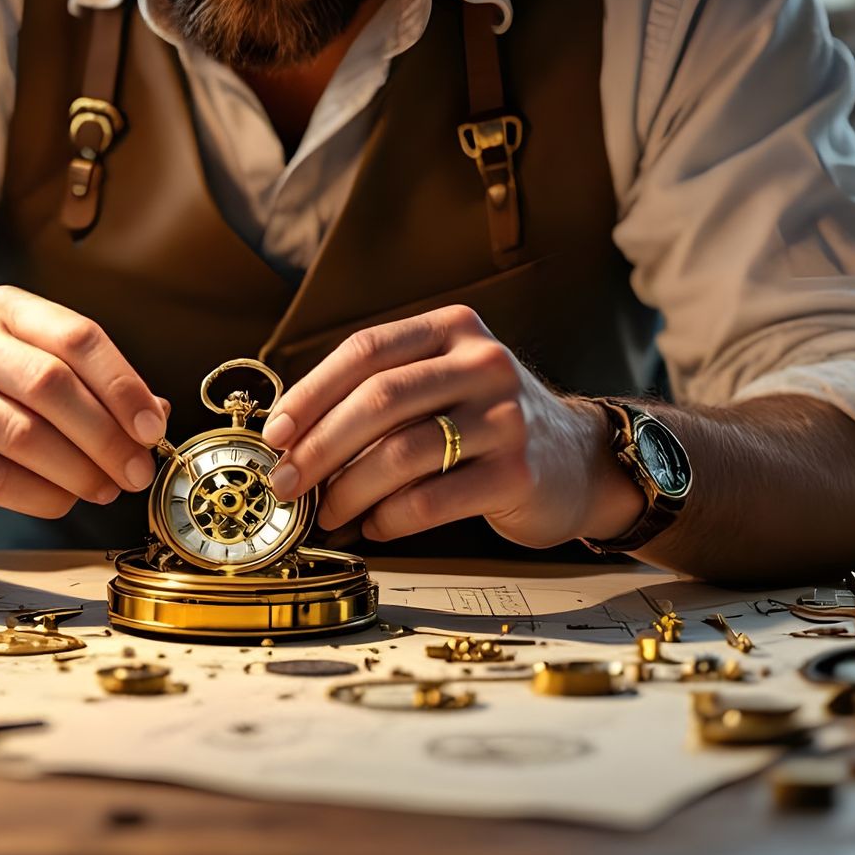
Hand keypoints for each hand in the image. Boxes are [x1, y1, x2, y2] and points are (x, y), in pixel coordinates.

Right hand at [0, 286, 167, 531]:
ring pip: (26, 433)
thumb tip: (155, 416)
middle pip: (52, 383)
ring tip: (106, 489)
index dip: (122, 384)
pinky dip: (44, 495)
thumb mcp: (42, 380)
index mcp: (4, 310)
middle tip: (136, 470)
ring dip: (79, 470)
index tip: (151, 427)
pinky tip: (64, 500)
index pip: (77, 336)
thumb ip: (98, 391)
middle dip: (106, 435)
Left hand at [262, 305, 642, 546]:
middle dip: (319, 446)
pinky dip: (391, 518)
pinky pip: (433, 500)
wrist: (579, 460)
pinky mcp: (519, 473)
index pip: (365, 351)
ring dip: (349, 489)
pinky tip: (374, 526)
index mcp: (452, 329)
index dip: (311, 392)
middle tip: (286, 483)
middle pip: (378, 399)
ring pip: (402, 452)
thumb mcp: (442, 382)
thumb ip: (380, 394)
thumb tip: (294, 437)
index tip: (276, 433)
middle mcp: (482, 363)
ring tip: (327, 512)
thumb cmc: (487, 423)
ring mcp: (505, 417)